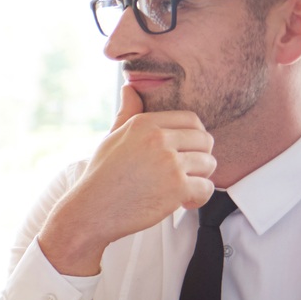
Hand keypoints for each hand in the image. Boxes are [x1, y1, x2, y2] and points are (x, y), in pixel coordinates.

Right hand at [36, 86, 214, 275]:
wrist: (91, 211)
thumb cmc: (101, 177)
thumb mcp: (111, 138)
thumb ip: (127, 113)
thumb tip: (129, 88)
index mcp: (144, 124)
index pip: (191, 120)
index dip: (195, 136)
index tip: (187, 150)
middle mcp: (158, 139)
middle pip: (205, 140)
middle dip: (200, 157)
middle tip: (185, 171)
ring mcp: (169, 163)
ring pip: (209, 164)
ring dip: (199, 178)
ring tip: (180, 187)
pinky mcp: (177, 188)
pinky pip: (207, 188)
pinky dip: (198, 198)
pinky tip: (182, 201)